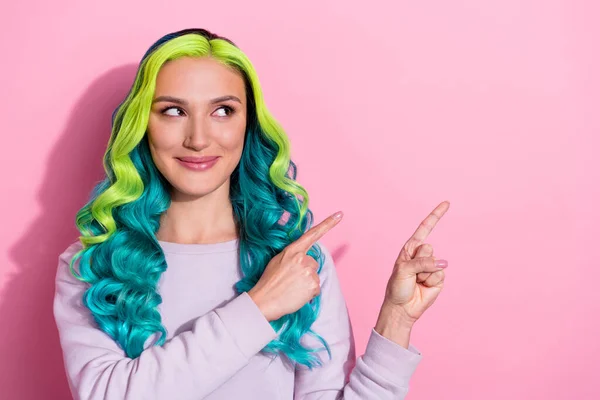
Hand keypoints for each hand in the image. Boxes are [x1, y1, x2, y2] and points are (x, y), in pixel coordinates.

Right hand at [248, 211, 343, 321]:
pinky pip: (316, 289)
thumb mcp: (277, 261)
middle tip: (291, 281)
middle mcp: (303, 258)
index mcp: (292, 250)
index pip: (312, 234)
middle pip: (313, 263)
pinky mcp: (313, 285)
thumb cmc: (269, 282)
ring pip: (315, 276)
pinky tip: (297, 295)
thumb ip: (292, 256)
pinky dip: (309, 294)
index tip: (340, 215)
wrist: (264, 301)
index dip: (328, 224)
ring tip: (292, 289)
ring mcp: (309, 271)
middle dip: (306, 271)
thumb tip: (303, 258)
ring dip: (307, 283)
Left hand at [382, 201, 449, 325]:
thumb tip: (443, 263)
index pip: (425, 228)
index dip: (436, 215)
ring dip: (424, 274)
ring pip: (436, 263)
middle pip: (429, 248)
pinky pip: (440, 275)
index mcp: (411, 249)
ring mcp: (432, 266)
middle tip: (411, 274)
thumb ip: (422, 263)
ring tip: (416, 282)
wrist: (402, 307)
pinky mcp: (439, 278)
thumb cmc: (397, 287)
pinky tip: (423, 287)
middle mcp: (422, 255)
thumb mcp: (404, 270)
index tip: (447, 203)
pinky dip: (431, 282)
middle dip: (420, 262)